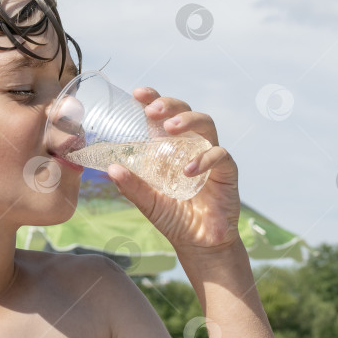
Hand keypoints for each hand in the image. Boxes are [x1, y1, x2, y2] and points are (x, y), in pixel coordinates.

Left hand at [106, 87, 240, 253]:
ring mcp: (210, 155)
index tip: (138, 93)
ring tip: (171, 129)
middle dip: (170, 105)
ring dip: (188, 121)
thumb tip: (110, 168)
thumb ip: (131, 185)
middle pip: (186, 111)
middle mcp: (191, 145)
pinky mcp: (227, 171)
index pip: (163, 114)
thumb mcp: (147, 201)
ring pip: (206, 124)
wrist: (199, 243)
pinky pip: (220, 155)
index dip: (153, 98)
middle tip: (152, 111)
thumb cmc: (174, 218)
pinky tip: (188, 171)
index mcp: (170, 146)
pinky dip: (204, 159)